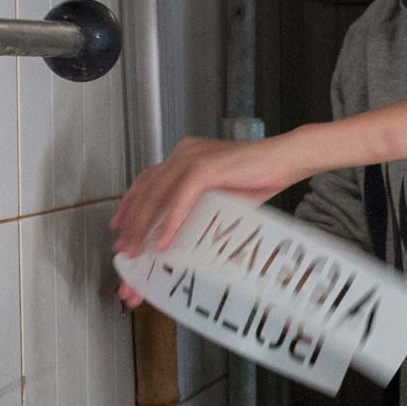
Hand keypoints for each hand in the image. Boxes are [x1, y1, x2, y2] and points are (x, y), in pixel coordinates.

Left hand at [110, 133, 312, 260]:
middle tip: (124, 251)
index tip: (118, 228)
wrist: (288, 160)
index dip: (129, 205)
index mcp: (184, 156)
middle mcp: (183, 153)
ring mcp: (193, 158)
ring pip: (158, 195)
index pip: (148, 181)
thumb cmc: (260, 178)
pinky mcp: (206, 167)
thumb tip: (183, 233)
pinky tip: (163, 242)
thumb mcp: (221, 194)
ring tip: (137, 252)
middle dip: (131, 223)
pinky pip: (181, 198)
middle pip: (146, 190)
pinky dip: (170, 222)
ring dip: (144, 226)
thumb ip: (199, 205)